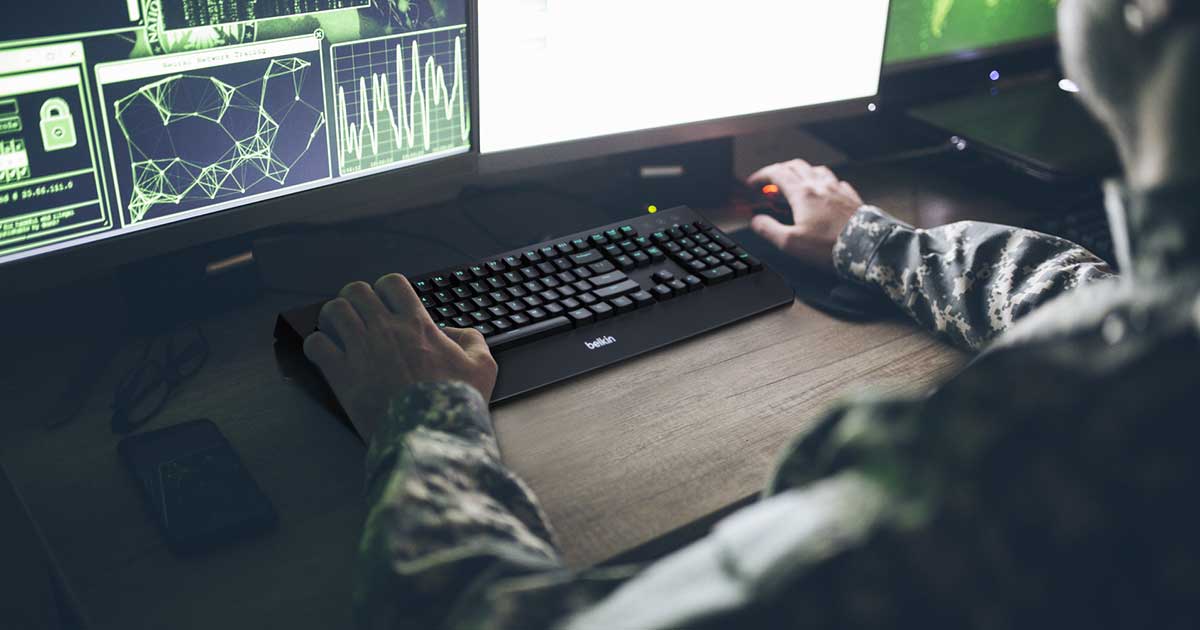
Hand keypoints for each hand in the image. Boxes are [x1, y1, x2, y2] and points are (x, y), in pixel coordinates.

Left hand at [302, 274, 497, 440]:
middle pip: (356, 291)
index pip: (392, 282)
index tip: (385, 303)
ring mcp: (361, 350)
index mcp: (417, 324)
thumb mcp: (482, 367)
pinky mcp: (343, 375)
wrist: (431, 435)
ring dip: (332, 318)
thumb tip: (454, 332)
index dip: (385, 289)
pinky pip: (316, 345)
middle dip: (354, 299)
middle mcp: (386, 330)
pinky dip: (317, 346)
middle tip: (357, 315)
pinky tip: (325, 354)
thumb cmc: (456, 403)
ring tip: (337, 330)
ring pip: (333, 311)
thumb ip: (473, 340)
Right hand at [747, 160, 863, 269]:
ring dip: (802, 172)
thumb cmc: (829, 246)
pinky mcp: (851, 197)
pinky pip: (835, 181)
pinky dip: (823, 182)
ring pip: (816, 169)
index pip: (776, 174)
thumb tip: (756, 221)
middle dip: (779, 170)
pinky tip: (824, 191)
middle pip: (795, 165)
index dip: (761, 176)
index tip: (753, 183)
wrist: (866, 247)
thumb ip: (769, 229)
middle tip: (770, 181)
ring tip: (796, 182)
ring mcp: (837, 189)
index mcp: (802, 194)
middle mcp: (820, 186)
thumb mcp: (790, 243)